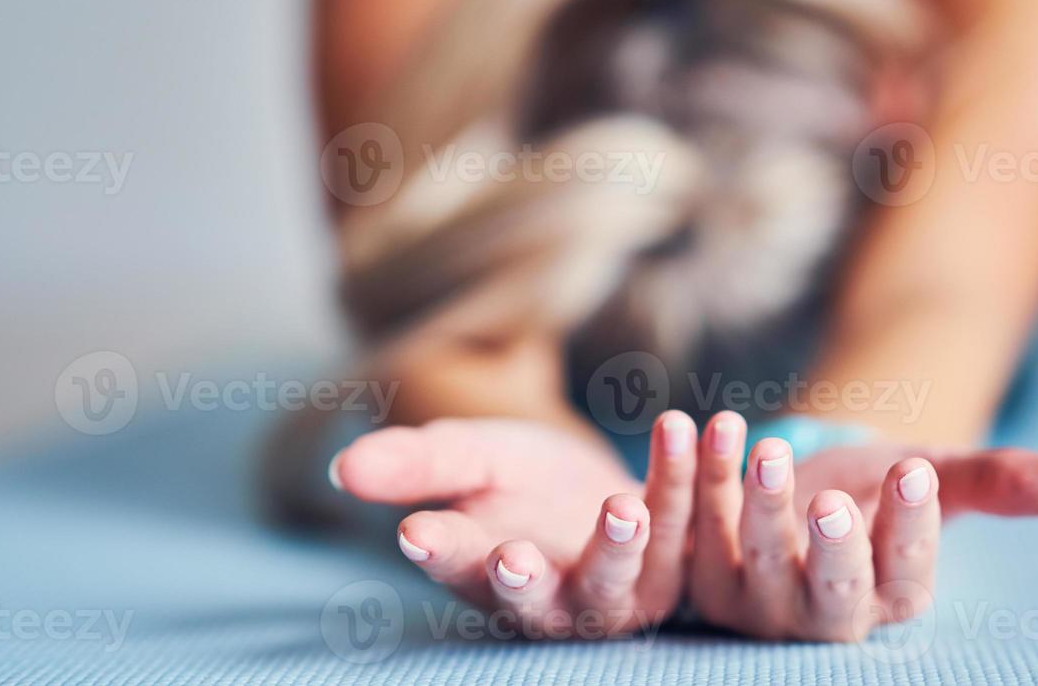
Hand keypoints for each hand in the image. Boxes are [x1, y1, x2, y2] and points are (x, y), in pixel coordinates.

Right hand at [333, 412, 699, 637]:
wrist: (594, 487)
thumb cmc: (516, 481)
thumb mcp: (466, 459)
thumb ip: (416, 467)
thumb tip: (345, 467)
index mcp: (484, 572)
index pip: (455, 565)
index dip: (438, 553)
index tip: (416, 533)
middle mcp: (551, 598)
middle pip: (539, 604)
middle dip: (527, 585)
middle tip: (511, 556)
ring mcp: (618, 589)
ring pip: (620, 580)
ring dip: (624, 543)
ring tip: (623, 506)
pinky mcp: (675, 562)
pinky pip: (685, 529)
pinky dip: (688, 484)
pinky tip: (692, 432)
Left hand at [684, 411, 1037, 640]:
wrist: (808, 480)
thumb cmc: (882, 486)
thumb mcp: (939, 474)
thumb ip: (998, 481)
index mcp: (893, 595)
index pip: (906, 576)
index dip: (911, 529)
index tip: (916, 472)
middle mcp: (825, 614)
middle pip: (830, 596)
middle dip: (832, 551)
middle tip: (834, 501)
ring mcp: (757, 598)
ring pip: (756, 564)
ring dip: (759, 509)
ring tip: (768, 449)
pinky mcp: (702, 569)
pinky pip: (696, 530)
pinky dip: (702, 481)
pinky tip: (710, 428)